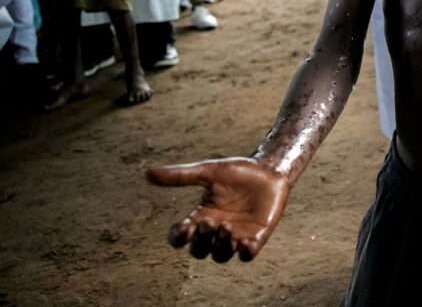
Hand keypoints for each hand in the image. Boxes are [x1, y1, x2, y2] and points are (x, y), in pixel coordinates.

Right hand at [147, 157, 288, 262]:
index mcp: (201, 217)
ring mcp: (236, 236)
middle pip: (199, 251)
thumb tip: (148, 174)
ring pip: (221, 256)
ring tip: (226, 228)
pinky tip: (244, 243)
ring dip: (221, 246)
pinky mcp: (256, 237)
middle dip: (202, 241)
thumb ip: (181, 176)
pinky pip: (247, 255)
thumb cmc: (238, 171)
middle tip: (210, 223)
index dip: (178, 238)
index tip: (184, 227)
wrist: (269, 170)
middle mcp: (216, 231)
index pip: (182, 238)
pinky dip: (244, 253)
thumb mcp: (208, 171)